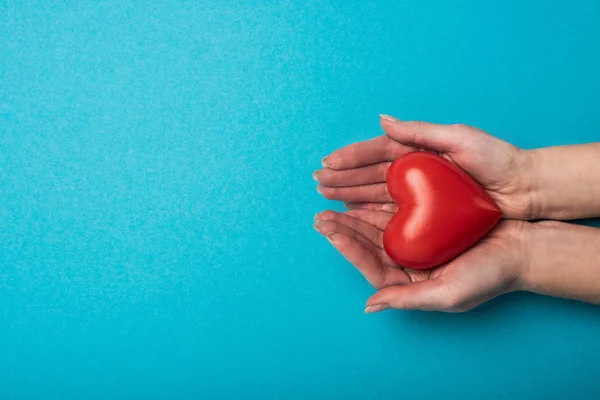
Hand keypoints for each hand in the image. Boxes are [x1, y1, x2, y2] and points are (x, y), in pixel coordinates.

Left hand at [314, 209, 529, 311]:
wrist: (523, 248)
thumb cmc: (490, 275)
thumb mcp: (449, 294)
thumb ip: (408, 299)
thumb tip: (370, 307)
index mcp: (411, 282)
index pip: (372, 267)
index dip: (349, 250)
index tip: (330, 231)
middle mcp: (409, 263)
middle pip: (368, 246)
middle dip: (343, 230)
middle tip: (320, 216)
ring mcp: (416, 242)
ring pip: (376, 228)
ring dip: (354, 216)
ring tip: (331, 204)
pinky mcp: (425, 223)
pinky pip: (394, 213)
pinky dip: (376, 204)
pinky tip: (359, 196)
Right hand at [315, 115, 533, 218]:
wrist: (522, 189)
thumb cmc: (496, 159)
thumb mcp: (459, 138)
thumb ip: (420, 131)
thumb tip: (382, 120)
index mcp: (418, 150)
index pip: (376, 152)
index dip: (351, 157)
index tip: (328, 162)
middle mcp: (414, 171)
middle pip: (370, 174)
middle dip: (343, 177)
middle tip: (319, 182)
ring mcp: (418, 192)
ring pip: (376, 193)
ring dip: (350, 194)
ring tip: (327, 196)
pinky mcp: (425, 213)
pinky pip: (390, 211)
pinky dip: (369, 211)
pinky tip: (352, 213)